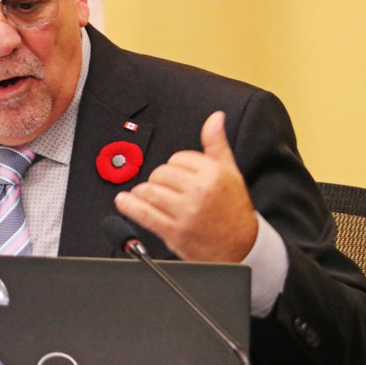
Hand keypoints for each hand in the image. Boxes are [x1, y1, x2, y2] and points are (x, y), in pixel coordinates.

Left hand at [114, 111, 257, 261]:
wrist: (241, 247)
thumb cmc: (233, 208)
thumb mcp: (230, 172)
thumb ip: (216, 144)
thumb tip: (215, 117)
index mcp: (213, 174)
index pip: (178, 158)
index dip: (176, 165)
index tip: (180, 175)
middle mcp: (199, 192)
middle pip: (161, 173)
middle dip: (159, 179)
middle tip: (166, 188)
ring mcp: (185, 213)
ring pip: (150, 191)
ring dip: (143, 191)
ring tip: (146, 194)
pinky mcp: (174, 232)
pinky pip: (144, 214)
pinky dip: (129, 206)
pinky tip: (124, 201)